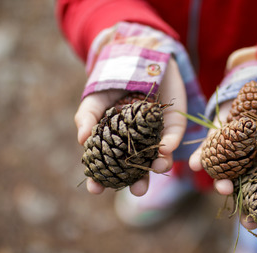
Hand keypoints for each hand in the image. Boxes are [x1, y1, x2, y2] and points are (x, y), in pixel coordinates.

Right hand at [75, 58, 186, 194]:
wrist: (139, 57)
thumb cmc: (113, 81)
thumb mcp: (95, 98)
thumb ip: (87, 117)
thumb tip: (82, 140)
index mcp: (115, 142)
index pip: (107, 166)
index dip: (100, 179)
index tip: (95, 189)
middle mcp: (137, 143)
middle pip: (137, 168)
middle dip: (138, 182)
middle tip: (137, 190)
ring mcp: (156, 135)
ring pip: (158, 157)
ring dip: (159, 165)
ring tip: (158, 168)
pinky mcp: (174, 123)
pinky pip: (173, 136)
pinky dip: (170, 143)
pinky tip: (165, 150)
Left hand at [189, 92, 256, 228]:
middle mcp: (252, 166)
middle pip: (249, 191)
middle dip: (248, 208)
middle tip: (249, 223)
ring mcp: (235, 153)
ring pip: (227, 174)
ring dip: (223, 184)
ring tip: (223, 189)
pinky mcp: (220, 137)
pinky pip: (208, 150)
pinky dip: (201, 157)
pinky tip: (195, 164)